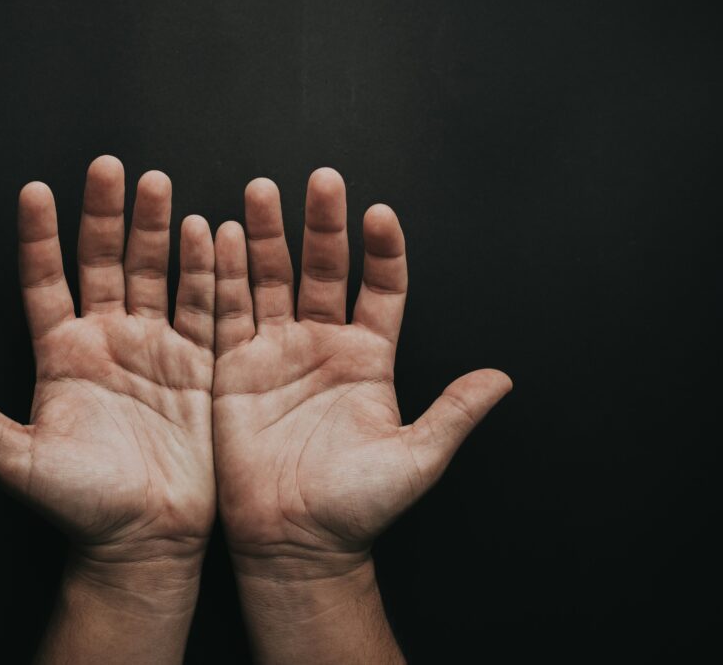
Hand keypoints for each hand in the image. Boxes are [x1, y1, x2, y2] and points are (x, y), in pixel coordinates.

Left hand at [0, 155, 216, 567]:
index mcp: (61, 355)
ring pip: (153, 274)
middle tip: (109, 167)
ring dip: (154, 230)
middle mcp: (106, 341)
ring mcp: (153, 349)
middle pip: (104, 263)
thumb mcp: (20, 462)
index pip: (45, 282)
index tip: (34, 191)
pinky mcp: (196, 365)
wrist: (145, 538)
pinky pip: (201, 308)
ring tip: (156, 185)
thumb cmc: (80, 505)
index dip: (39, 237)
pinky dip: (204, 271)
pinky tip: (206, 232)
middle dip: (106, 215)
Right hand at [213, 168, 512, 574]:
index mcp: (369, 359)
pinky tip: (218, 236)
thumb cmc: (357, 507)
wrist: (294, 542)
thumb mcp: (416, 459)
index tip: (380, 214)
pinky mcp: (233, 369)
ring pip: (270, 280)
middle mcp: (322, 345)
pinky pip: (226, 313)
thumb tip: (503, 378)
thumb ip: (454, 413)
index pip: (380, 289)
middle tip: (321, 180)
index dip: (382, 251)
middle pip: (323, 270)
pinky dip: (221, 276)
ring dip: (267, 236)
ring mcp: (275, 352)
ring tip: (261, 191)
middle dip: (321, 225)